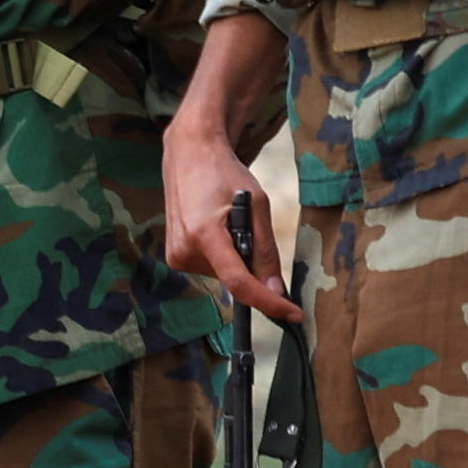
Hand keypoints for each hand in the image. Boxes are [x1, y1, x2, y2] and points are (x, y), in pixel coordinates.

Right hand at [166, 122, 300, 325]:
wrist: (188, 153)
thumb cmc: (224, 173)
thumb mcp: (257, 205)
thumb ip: (265, 250)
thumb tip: (276, 290)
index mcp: (204, 234)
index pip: (239, 283)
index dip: (269, 303)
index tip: (293, 314)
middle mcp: (183, 248)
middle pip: (234, 280)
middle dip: (252, 266)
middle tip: (248, 227)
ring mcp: (175, 254)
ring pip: (224, 275)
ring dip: (236, 259)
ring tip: (227, 221)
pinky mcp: (174, 255)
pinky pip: (212, 268)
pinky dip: (224, 256)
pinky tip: (216, 228)